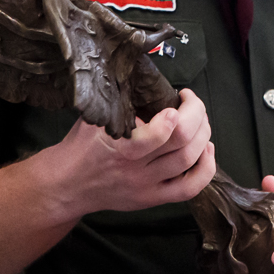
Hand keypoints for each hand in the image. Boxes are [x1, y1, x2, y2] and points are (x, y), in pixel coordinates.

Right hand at [34, 88, 215, 219]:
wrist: (66, 185)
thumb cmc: (81, 146)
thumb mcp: (96, 117)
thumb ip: (119, 101)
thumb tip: (144, 75)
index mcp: (120, 146)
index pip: (158, 134)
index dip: (177, 114)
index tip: (178, 95)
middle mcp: (135, 169)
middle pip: (182, 143)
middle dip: (197, 115)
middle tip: (192, 101)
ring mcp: (146, 186)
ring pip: (189, 161)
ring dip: (204, 135)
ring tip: (201, 120)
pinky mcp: (153, 199)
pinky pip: (189, 188)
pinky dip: (206, 168)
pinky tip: (207, 149)